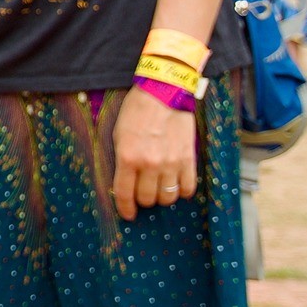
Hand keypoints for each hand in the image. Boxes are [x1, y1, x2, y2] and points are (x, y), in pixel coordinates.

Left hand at [111, 85, 196, 220]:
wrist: (164, 92)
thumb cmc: (137, 111)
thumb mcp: (118, 134)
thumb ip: (122, 160)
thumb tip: (124, 182)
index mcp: (127, 157)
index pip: (124, 194)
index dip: (125, 208)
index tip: (128, 214)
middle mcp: (149, 164)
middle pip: (147, 199)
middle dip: (143, 200)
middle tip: (142, 192)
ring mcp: (171, 163)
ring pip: (168, 197)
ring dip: (162, 196)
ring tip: (159, 187)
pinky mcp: (188, 159)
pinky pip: (188, 188)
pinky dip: (182, 191)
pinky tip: (176, 184)